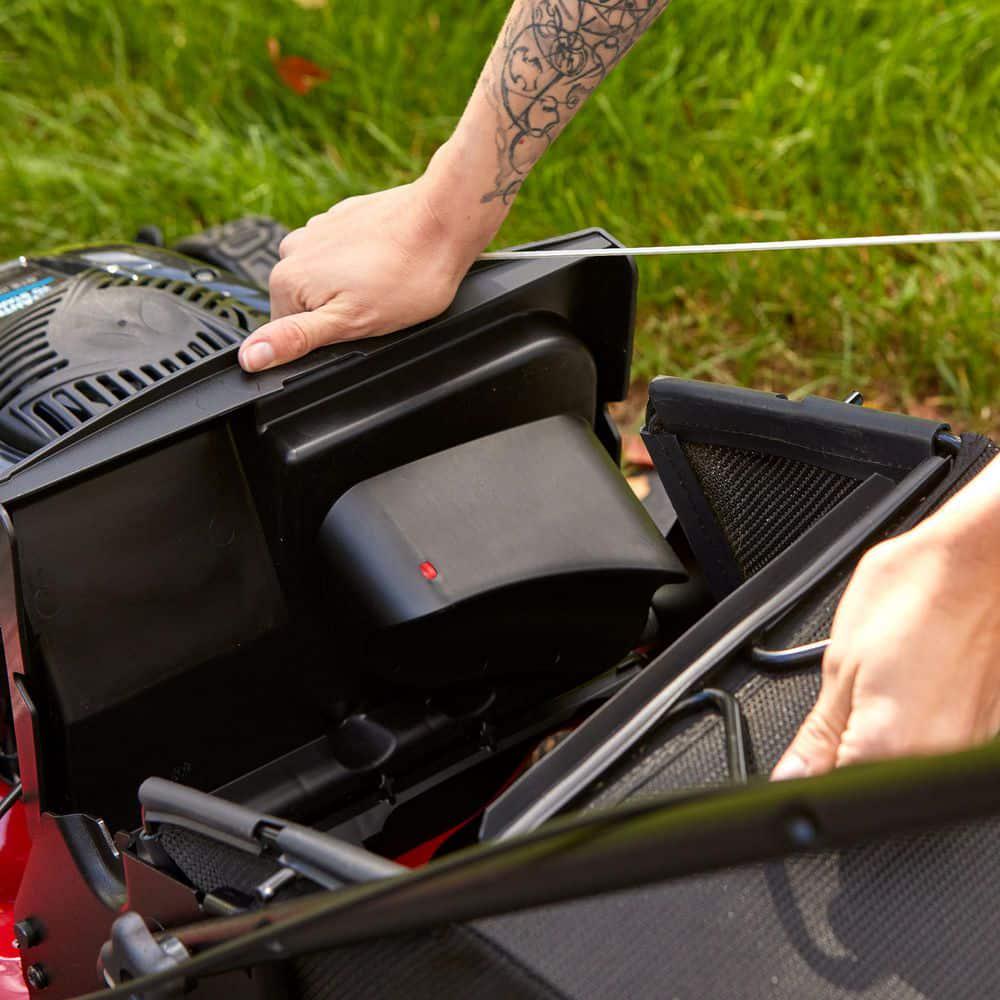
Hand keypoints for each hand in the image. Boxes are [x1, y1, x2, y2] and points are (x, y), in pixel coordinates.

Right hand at [238, 146, 507, 371]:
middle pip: (307, 304)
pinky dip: (365, 265)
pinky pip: (345, 256)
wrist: (443, 222)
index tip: (356, 330)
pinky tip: (389, 266)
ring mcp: (319, 229)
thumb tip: (250, 356)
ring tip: (386, 286)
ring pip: (327, 280)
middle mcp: (294, 249)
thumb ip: (295, 339)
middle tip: (375, 309)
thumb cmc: (407, 275)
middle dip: (338, 313)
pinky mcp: (343, 218)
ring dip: (352, 288)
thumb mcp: (348, 323)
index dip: (325, 340)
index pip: (288, 332)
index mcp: (286, 278)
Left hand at [773, 458, 999, 777]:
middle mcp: (934, 759)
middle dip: (852, 743)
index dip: (815, 768)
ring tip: (897, 672)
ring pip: (907, 758)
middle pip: (873, 778)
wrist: (982, 559)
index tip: (815, 739)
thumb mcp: (842, 662)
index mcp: (886, 749)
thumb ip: (818, 733)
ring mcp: (966, 747)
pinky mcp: (988, 730)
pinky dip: (924, 712)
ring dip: (888, 726)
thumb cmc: (915, 594)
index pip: (833, 792)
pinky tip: (924, 674)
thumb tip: (794, 777)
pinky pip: (941, 738)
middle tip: (863, 684)